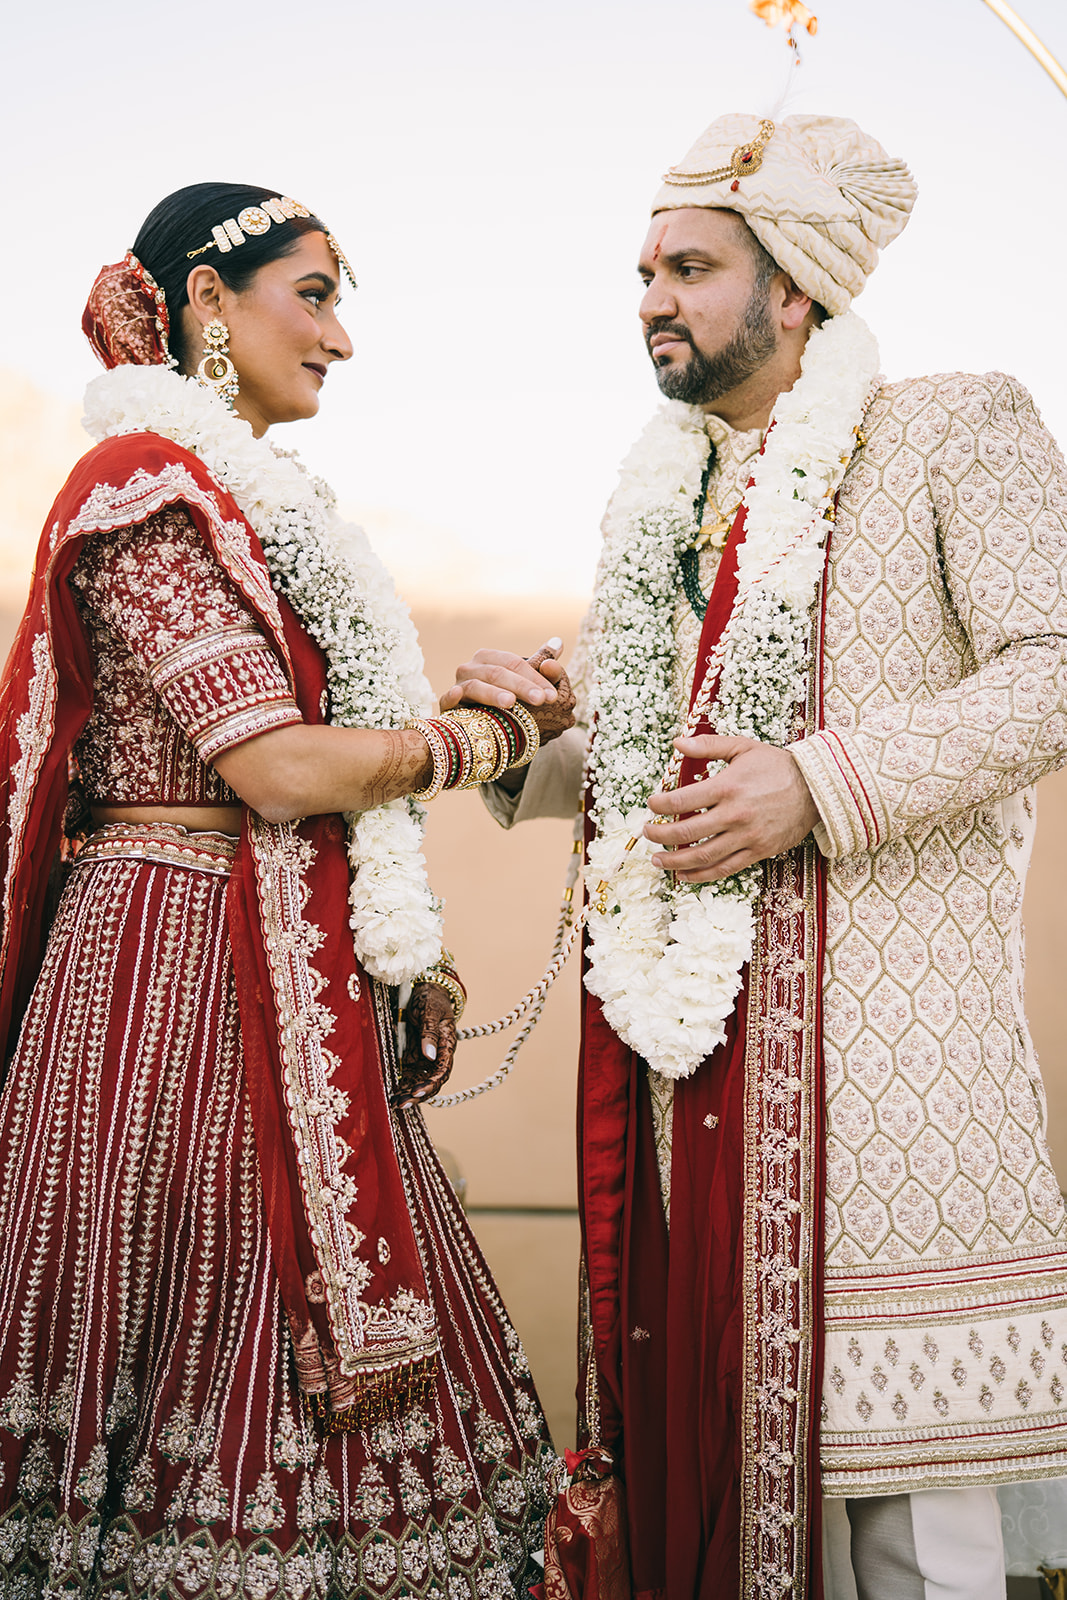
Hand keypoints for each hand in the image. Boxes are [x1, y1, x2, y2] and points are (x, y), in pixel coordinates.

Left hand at [392, 982, 457, 1108]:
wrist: (425, 989)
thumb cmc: (431, 998)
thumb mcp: (431, 1011)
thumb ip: (430, 1033)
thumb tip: (430, 1056)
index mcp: (447, 1045)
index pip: (442, 1071)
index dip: (431, 1084)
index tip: (417, 1092)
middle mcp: (437, 1054)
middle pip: (431, 1081)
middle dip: (417, 1094)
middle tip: (401, 1104)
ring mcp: (424, 1056)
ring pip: (419, 1080)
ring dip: (408, 1093)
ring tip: (394, 1103)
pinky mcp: (413, 1054)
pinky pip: (408, 1073)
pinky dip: (402, 1084)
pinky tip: (392, 1093)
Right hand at [439, 639, 575, 743]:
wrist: (483, 727)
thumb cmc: (509, 702)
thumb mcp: (528, 686)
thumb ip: (544, 668)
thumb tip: (558, 642)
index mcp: (490, 658)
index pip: (514, 663)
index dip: (534, 678)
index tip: (552, 696)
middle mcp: (471, 668)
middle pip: (497, 673)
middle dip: (521, 686)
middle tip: (541, 700)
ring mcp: (457, 686)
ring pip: (475, 686)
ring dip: (493, 693)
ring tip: (511, 703)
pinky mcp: (447, 705)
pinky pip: (447, 699)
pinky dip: (452, 696)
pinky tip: (459, 695)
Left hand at [644, 735, 818, 883]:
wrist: (817, 788)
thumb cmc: (777, 765)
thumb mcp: (743, 747)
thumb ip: (708, 745)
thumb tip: (676, 742)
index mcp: (728, 786)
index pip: (681, 801)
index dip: (660, 806)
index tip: (651, 805)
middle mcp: (735, 814)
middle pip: (686, 833)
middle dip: (660, 836)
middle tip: (647, 834)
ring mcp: (747, 836)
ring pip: (702, 857)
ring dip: (675, 861)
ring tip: (658, 860)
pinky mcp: (758, 852)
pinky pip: (725, 869)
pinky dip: (701, 876)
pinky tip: (684, 875)